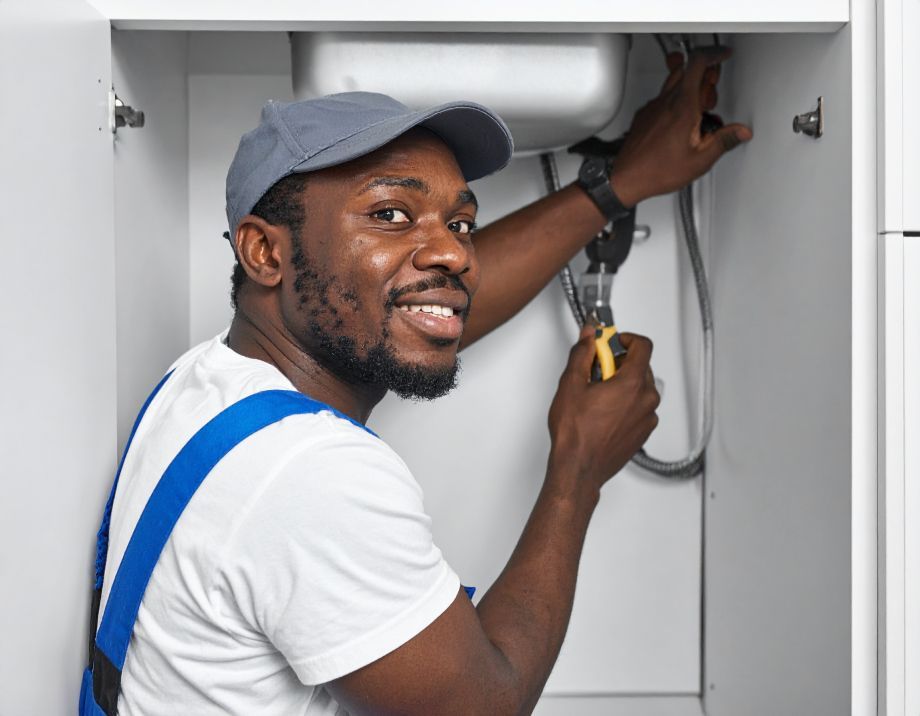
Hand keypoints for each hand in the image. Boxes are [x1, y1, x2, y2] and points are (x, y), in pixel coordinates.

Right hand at [547, 329, 659, 492]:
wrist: (579, 468)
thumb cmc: (576, 434)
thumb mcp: (571, 384)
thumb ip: (583, 353)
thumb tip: (589, 337)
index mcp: (632, 384)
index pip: (643, 346)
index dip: (626, 339)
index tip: (611, 342)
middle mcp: (646, 400)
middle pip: (642, 366)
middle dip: (620, 362)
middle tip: (597, 369)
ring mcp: (647, 418)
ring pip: (641, 388)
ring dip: (623, 383)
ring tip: (598, 394)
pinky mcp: (643, 432)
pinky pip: (640, 407)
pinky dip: (626, 402)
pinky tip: (604, 412)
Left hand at [611, 46, 752, 206]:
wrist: (627, 179)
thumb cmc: (657, 171)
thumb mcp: (700, 160)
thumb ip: (724, 141)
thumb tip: (741, 132)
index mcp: (683, 107)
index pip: (698, 63)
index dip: (714, 54)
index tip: (723, 56)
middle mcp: (666, 101)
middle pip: (688, 70)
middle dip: (705, 79)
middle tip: (710, 102)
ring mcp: (653, 106)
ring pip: (674, 80)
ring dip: (690, 87)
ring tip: (696, 113)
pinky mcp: (645, 114)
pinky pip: (663, 96)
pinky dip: (676, 100)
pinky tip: (679, 122)